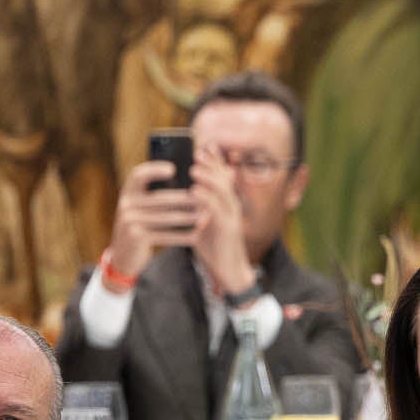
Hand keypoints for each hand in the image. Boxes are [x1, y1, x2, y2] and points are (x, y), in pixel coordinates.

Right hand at [108, 161, 199, 276]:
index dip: (154, 169)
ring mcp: (130, 221)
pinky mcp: (137, 237)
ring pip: (166, 218)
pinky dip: (182, 236)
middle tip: (203, 199)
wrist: (123, 256)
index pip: (138, 175)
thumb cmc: (139, 228)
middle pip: (160, 198)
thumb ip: (152, 196)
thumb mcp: (139, 209)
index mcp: (127, 194)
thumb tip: (176, 175)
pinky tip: (196, 236)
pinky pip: (165, 235)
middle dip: (184, 200)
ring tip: (204, 217)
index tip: (172, 169)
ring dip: (188, 218)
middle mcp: (126, 205)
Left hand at [187, 142, 255, 297]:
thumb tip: (186, 192)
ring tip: (194, 168)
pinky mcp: (228, 229)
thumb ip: (200, 207)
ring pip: (223, 192)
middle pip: (225, 179)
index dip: (214, 162)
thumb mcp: (206, 222)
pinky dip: (206, 198)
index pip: (222, 177)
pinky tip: (194, 191)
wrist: (230, 271)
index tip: (202, 148)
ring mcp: (232, 217)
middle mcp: (233, 207)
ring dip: (208, 178)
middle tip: (198, 151)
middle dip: (212, 165)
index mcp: (227, 203)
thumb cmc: (215, 246)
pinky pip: (217, 210)